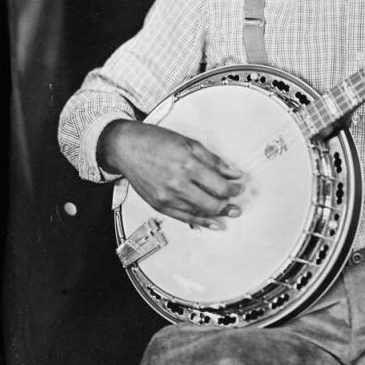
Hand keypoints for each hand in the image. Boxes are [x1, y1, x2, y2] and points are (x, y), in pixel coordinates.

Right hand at [98, 120, 243, 229]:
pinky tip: (211, 223)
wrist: (126, 147)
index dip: (233, 189)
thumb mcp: (190, 143)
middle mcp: (177, 184)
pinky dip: (199, 221)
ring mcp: (166, 197)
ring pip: (199, 213)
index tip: (239, 187)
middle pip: (211, 203)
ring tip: (229, 214)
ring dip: (217, 215)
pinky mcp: (158, 205)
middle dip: (228, 205)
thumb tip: (234, 173)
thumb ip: (214, 160)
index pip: (219, 186)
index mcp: (188, 165)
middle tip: (236, 204)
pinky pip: (183, 218)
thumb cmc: (156, 141)